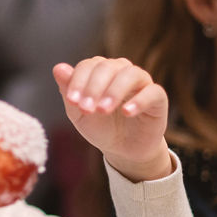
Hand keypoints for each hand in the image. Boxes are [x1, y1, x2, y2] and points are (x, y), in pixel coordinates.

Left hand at [53, 57, 171, 181]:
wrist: (123, 150)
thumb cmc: (100, 127)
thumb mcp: (79, 113)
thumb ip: (68, 90)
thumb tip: (58, 68)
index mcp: (100, 71)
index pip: (88, 66)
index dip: (78, 81)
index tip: (72, 101)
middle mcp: (121, 71)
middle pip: (107, 67)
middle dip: (94, 87)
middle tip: (86, 108)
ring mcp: (141, 82)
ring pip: (130, 74)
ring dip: (114, 91)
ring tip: (103, 110)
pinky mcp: (158, 98)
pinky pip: (153, 92)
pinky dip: (139, 100)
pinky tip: (126, 112)